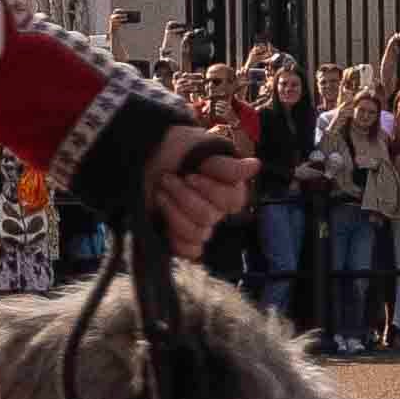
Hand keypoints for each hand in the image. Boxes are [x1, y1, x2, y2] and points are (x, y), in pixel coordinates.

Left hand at [145, 129, 258, 257]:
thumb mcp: (199, 148)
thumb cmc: (174, 148)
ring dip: (173, 211)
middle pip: (209, 217)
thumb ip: (226, 164)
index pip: (231, 202)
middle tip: (167, 178)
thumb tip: (256, 166)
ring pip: (197, 233)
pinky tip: (165, 223)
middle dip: (183, 195)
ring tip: (160, 192)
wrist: (143, 155)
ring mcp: (199, 224)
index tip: (190, 174)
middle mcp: (216, 209)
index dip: (209, 190)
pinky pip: (190, 251)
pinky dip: (177, 239)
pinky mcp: (180, 236)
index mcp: (227, 188)